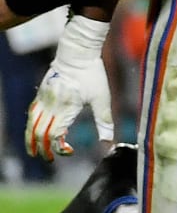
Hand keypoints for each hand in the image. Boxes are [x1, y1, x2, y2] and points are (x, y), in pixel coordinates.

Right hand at [26, 15, 112, 159]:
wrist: (77, 53)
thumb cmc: (93, 75)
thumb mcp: (102, 98)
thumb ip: (104, 121)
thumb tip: (109, 141)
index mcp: (66, 108)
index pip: (55, 135)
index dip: (59, 147)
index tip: (70, 151)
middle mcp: (51, 105)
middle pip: (40, 133)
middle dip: (43, 148)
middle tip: (49, 159)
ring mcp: (44, 99)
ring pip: (31, 124)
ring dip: (31, 140)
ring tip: (34, 152)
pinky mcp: (41, 93)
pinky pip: (32, 113)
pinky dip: (30, 126)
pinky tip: (33, 132)